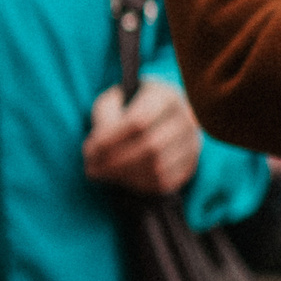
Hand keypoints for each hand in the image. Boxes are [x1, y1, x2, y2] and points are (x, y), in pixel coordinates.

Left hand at [81, 80, 202, 196]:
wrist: (158, 117)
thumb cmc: (128, 107)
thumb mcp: (113, 101)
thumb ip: (104, 117)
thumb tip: (97, 146)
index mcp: (166, 96)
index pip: (139, 120)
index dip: (110, 139)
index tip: (88, 149)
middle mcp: (187, 118)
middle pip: (151, 146)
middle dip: (115, 161)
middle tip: (91, 168)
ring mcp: (192, 143)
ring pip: (159, 167)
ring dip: (124, 175)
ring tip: (101, 173)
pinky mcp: (191, 164)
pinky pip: (165, 181)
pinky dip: (138, 184)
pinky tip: (120, 179)